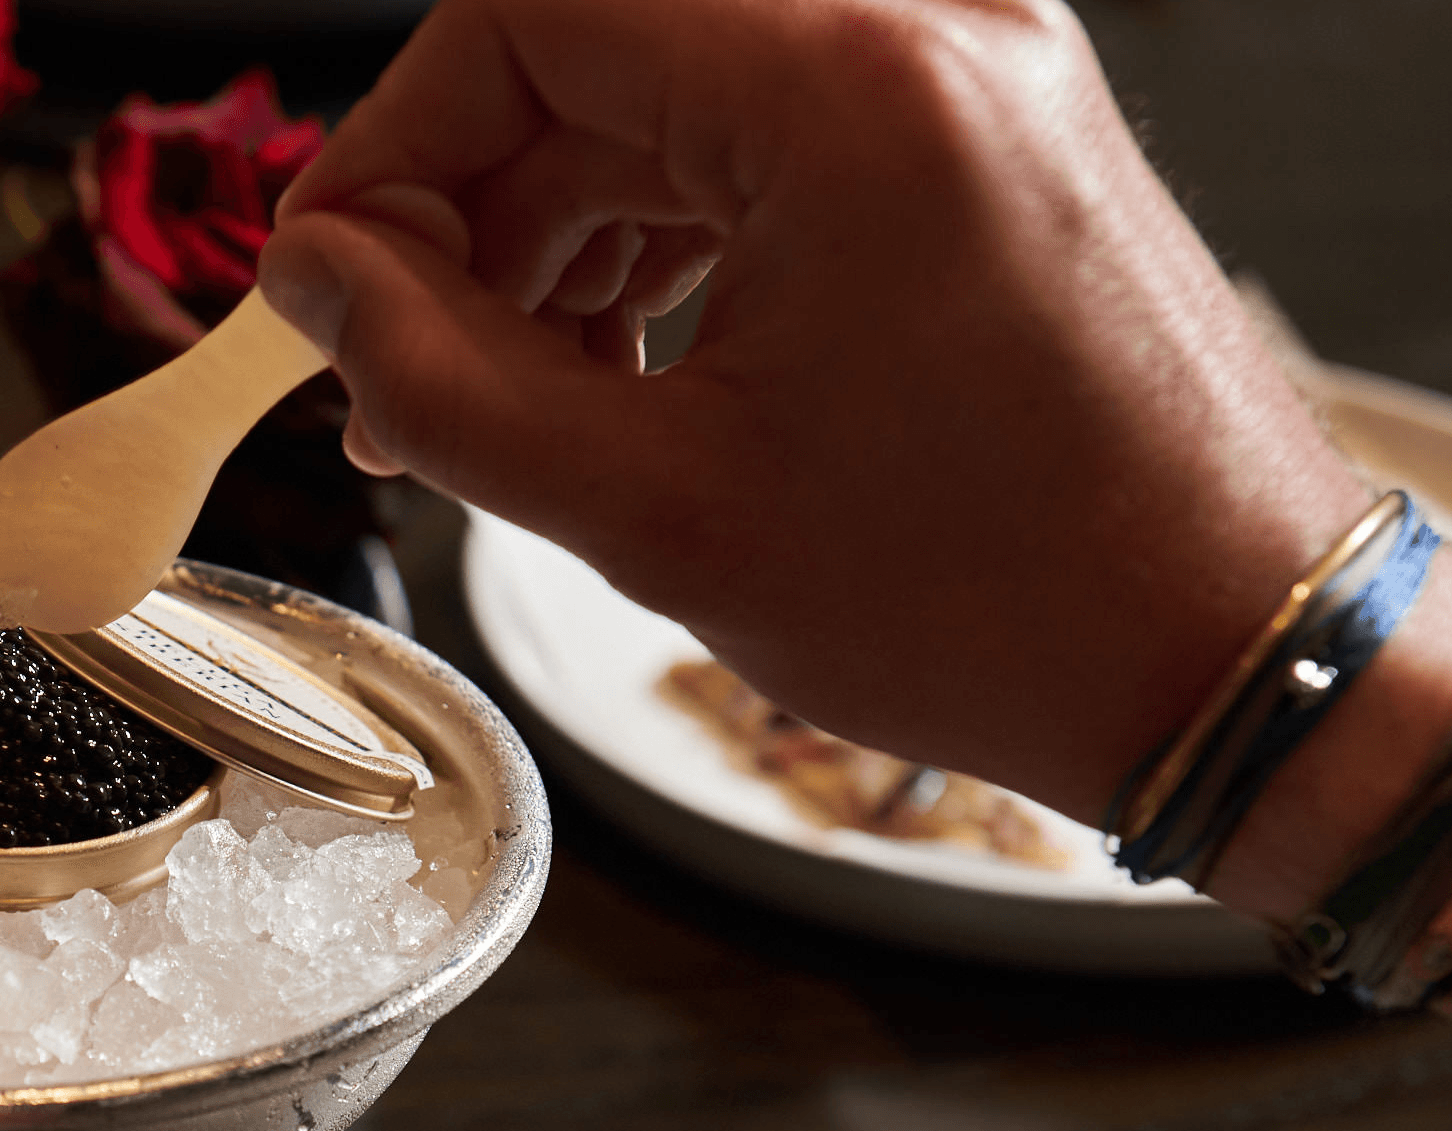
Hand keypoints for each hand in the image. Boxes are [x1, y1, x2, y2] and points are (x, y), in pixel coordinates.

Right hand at [258, 0, 1444, 914]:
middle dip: (468, 213)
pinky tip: (620, 367)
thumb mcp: (658, 514)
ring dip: (556, 235)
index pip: (527, 12)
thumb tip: (317, 287)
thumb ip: (441, 382)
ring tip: (509, 399)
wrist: (1227, 654)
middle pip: (596, 49)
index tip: (334, 278)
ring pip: (672, 97)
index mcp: (850, 88)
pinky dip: (664, 237)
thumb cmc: (1000, 602)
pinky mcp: (984, 134)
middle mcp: (926, 30)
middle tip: (399, 375)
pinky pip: (765, 137)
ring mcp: (969, 75)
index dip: (392, 145)